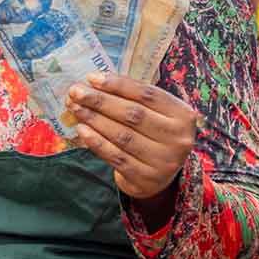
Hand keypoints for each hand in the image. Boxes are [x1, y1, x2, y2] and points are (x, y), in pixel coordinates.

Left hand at [66, 72, 198, 206]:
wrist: (158, 177)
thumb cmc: (152, 134)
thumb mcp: (153, 114)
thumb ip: (131, 97)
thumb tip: (94, 82)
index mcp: (183, 115)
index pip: (147, 94)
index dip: (118, 85)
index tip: (92, 78)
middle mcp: (178, 138)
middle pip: (133, 114)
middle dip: (101, 101)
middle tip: (75, 92)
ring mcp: (163, 161)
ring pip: (123, 136)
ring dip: (95, 120)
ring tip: (75, 109)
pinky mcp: (146, 179)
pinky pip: (116, 157)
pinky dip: (97, 142)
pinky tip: (82, 130)